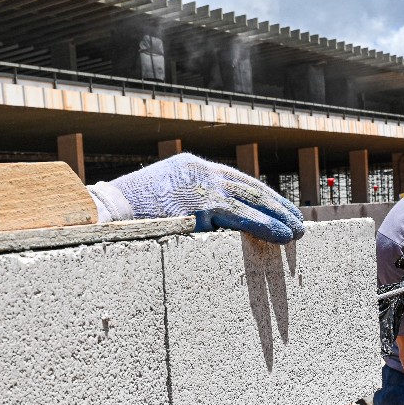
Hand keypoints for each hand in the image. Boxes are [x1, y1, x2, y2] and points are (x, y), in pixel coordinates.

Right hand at [89, 153, 304, 242]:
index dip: (258, 195)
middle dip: (276, 204)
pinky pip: (244, 216)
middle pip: (249, 186)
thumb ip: (183, 207)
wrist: (105, 213)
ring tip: (298, 231)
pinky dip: (268, 226)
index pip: (233, 180)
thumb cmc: (124, 217)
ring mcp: (202, 184)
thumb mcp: (159, 203)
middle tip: (296, 219)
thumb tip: (203, 226)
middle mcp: (200, 170)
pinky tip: (284, 236)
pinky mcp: (204, 202)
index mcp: (189, 168)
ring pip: (252, 199)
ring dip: (279, 216)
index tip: (276, 208)